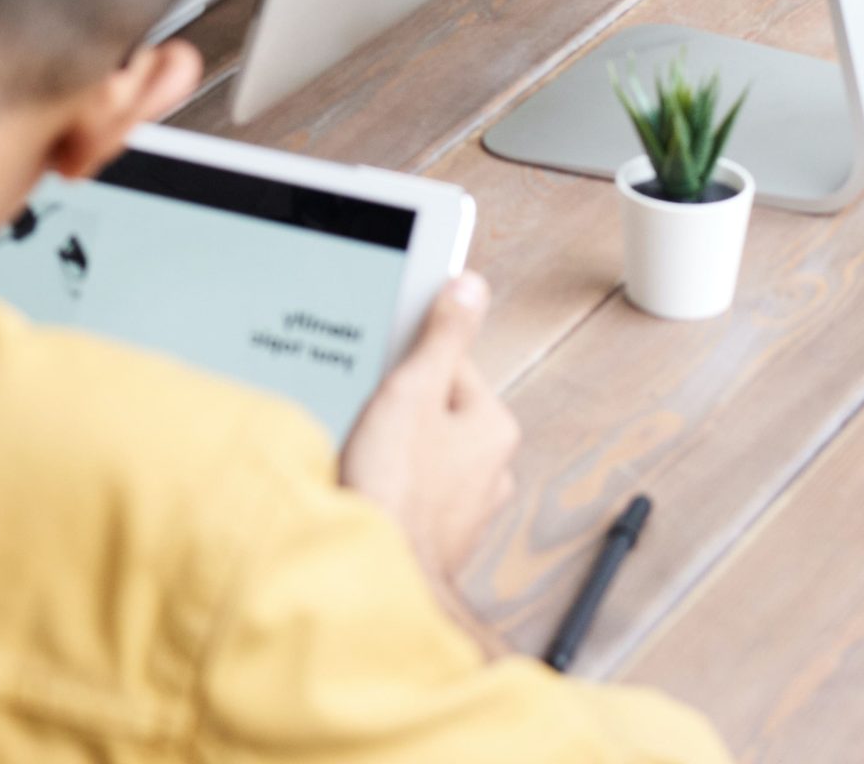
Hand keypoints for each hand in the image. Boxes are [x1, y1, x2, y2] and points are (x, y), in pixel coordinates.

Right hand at [339, 272, 517, 586]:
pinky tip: (371, 488)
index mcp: (494, 426)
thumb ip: (442, 336)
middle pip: (436, 408)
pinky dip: (393, 484)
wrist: (377, 576)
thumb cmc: (396, 490)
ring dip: (394, 449)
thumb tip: (469, 286)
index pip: (451, 364)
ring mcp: (469, 506)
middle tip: (373, 422)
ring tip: (369, 459)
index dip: (408, 366)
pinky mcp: (442, 534)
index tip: (385, 373)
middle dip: (400, 411)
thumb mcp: (413, 391)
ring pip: (425, 451)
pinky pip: (416, 489)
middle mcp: (493, 468)